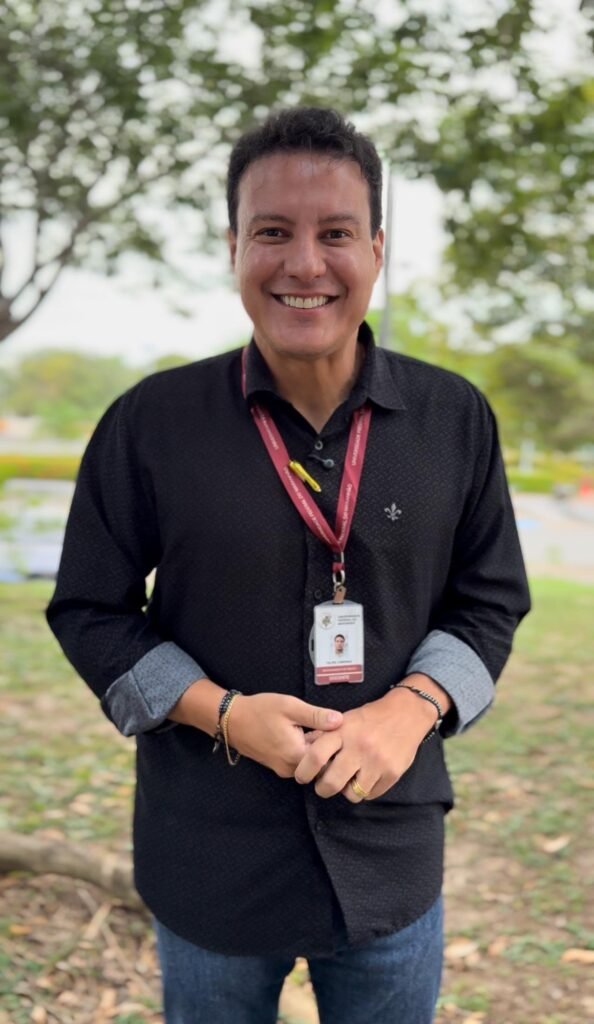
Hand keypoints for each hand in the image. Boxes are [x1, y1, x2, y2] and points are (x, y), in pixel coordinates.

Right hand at [226, 693, 341, 777]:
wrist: (232, 720)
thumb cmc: (260, 711)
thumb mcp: (290, 707)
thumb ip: (316, 716)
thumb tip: (340, 721)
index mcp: (297, 755)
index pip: (329, 758)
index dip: (336, 742)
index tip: (339, 728)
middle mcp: (291, 769)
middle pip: (320, 763)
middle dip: (327, 746)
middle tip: (328, 725)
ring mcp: (283, 770)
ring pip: (309, 763)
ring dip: (315, 748)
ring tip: (315, 727)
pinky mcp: (278, 766)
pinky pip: (298, 761)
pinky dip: (303, 749)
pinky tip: (303, 732)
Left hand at [294, 686, 437, 801]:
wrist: (406, 714)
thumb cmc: (370, 718)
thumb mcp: (344, 719)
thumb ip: (324, 734)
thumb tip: (302, 747)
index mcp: (344, 732)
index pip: (316, 756)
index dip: (304, 771)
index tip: (302, 776)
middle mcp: (359, 748)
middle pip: (331, 783)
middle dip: (322, 789)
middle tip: (323, 786)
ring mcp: (377, 763)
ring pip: (351, 794)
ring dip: (346, 791)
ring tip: (348, 780)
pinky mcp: (392, 774)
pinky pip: (370, 794)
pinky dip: (365, 790)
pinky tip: (366, 778)